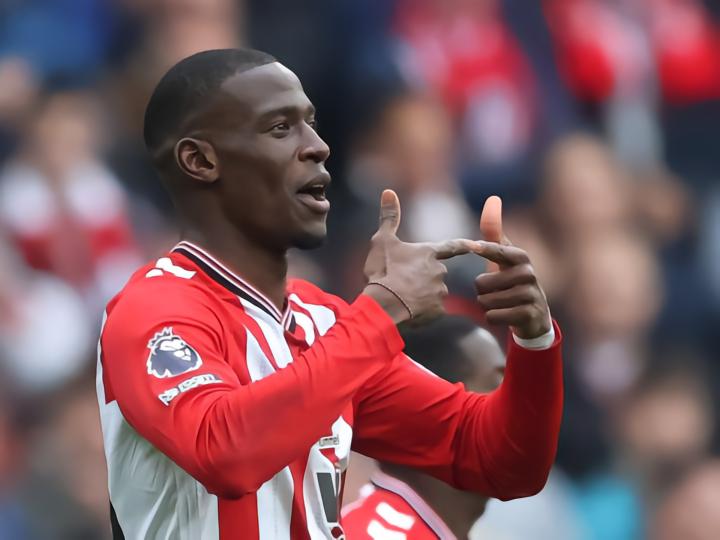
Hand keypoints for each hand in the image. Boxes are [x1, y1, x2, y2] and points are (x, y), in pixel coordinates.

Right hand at [363, 190, 480, 323]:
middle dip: (423, 277)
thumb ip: (389, 217)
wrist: (383, 304)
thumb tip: (388, 191)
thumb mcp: (382, 241)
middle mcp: (439, 271)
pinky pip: (431, 310)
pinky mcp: (438, 311)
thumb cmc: (383, 270)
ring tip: (402, 298)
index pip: (451, 247)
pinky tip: (408, 312)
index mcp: (429, 253)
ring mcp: (440, 292)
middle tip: (401, 282)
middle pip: (436, 273)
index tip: (479, 245)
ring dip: (421, 295)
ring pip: (433, 293)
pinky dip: (422, 312)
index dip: (465, 245)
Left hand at [475, 196, 551, 338]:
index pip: (497, 250)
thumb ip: (494, 230)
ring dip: (486, 305)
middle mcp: (528, 273)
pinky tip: (504, 315)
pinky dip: (492, 318)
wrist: (534, 315)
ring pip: (485, 301)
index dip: (484, 250)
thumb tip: (493, 199)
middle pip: (481, 283)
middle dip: (481, 291)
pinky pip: (492, 316)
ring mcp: (530, 294)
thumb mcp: (503, 256)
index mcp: (520, 257)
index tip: (473, 247)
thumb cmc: (511, 280)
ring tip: (501, 303)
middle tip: (497, 291)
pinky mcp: (529, 314)